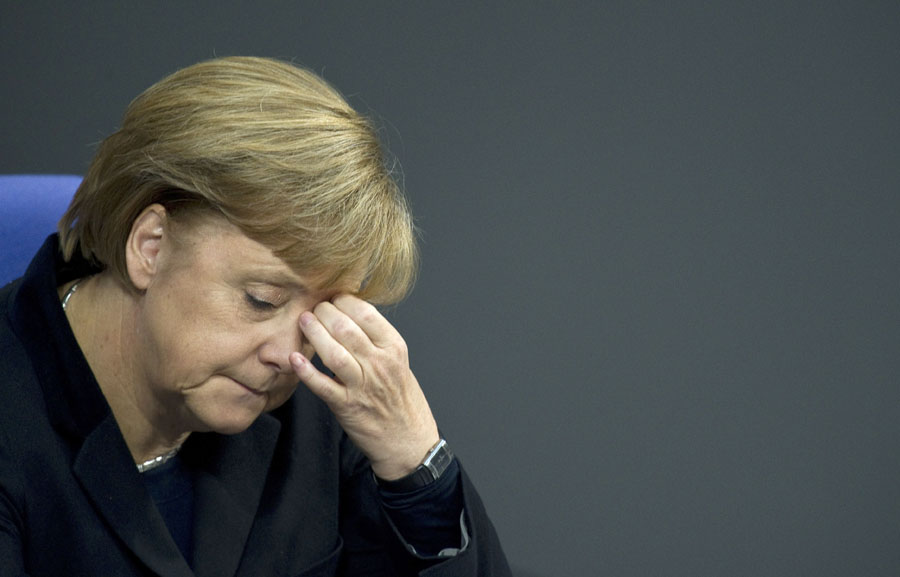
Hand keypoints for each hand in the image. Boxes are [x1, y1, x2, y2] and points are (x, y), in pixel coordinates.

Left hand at [289, 294, 439, 479]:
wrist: (409, 441)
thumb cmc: (401, 399)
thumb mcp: (399, 362)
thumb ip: (377, 340)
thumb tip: (349, 313)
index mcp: (394, 348)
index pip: (366, 314)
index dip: (343, 301)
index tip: (332, 298)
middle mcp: (380, 364)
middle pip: (346, 329)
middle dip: (324, 313)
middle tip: (313, 308)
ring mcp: (363, 386)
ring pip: (334, 353)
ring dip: (314, 334)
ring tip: (303, 321)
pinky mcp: (346, 406)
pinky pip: (322, 385)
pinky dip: (306, 371)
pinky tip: (295, 358)